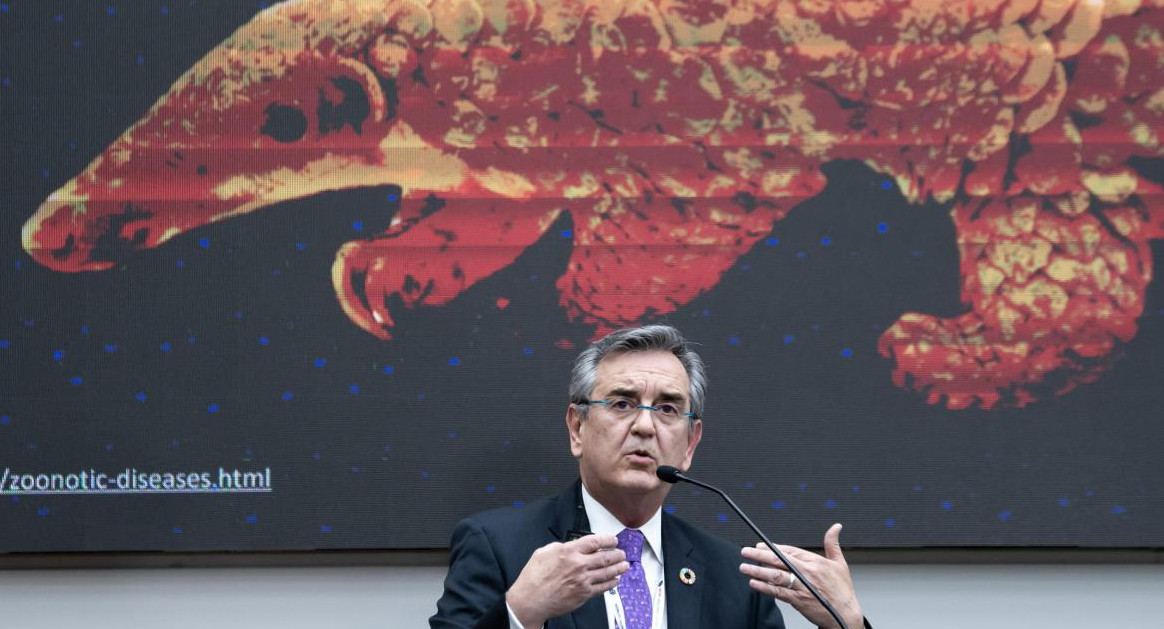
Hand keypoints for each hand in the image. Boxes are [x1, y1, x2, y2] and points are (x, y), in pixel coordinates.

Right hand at [506, 534, 627, 627]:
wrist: (530, 600)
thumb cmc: (533, 578)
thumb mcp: (543, 553)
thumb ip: (559, 547)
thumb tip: (570, 546)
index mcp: (569, 551)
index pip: (595, 541)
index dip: (607, 539)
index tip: (613, 540)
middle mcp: (579, 565)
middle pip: (605, 556)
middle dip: (617, 554)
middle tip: (622, 553)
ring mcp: (583, 580)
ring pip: (607, 572)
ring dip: (618, 568)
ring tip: (625, 565)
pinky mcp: (584, 594)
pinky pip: (603, 587)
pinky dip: (611, 583)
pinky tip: (615, 580)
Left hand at [739, 523, 863, 628]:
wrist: (845, 615)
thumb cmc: (842, 591)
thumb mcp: (840, 564)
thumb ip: (833, 544)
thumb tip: (836, 527)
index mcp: (815, 562)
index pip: (790, 550)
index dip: (773, 547)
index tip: (759, 545)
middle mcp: (807, 573)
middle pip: (779, 560)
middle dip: (760, 555)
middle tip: (746, 552)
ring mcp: (801, 587)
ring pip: (776, 576)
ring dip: (758, 571)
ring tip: (744, 567)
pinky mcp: (798, 600)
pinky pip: (778, 592)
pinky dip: (765, 588)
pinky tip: (754, 583)